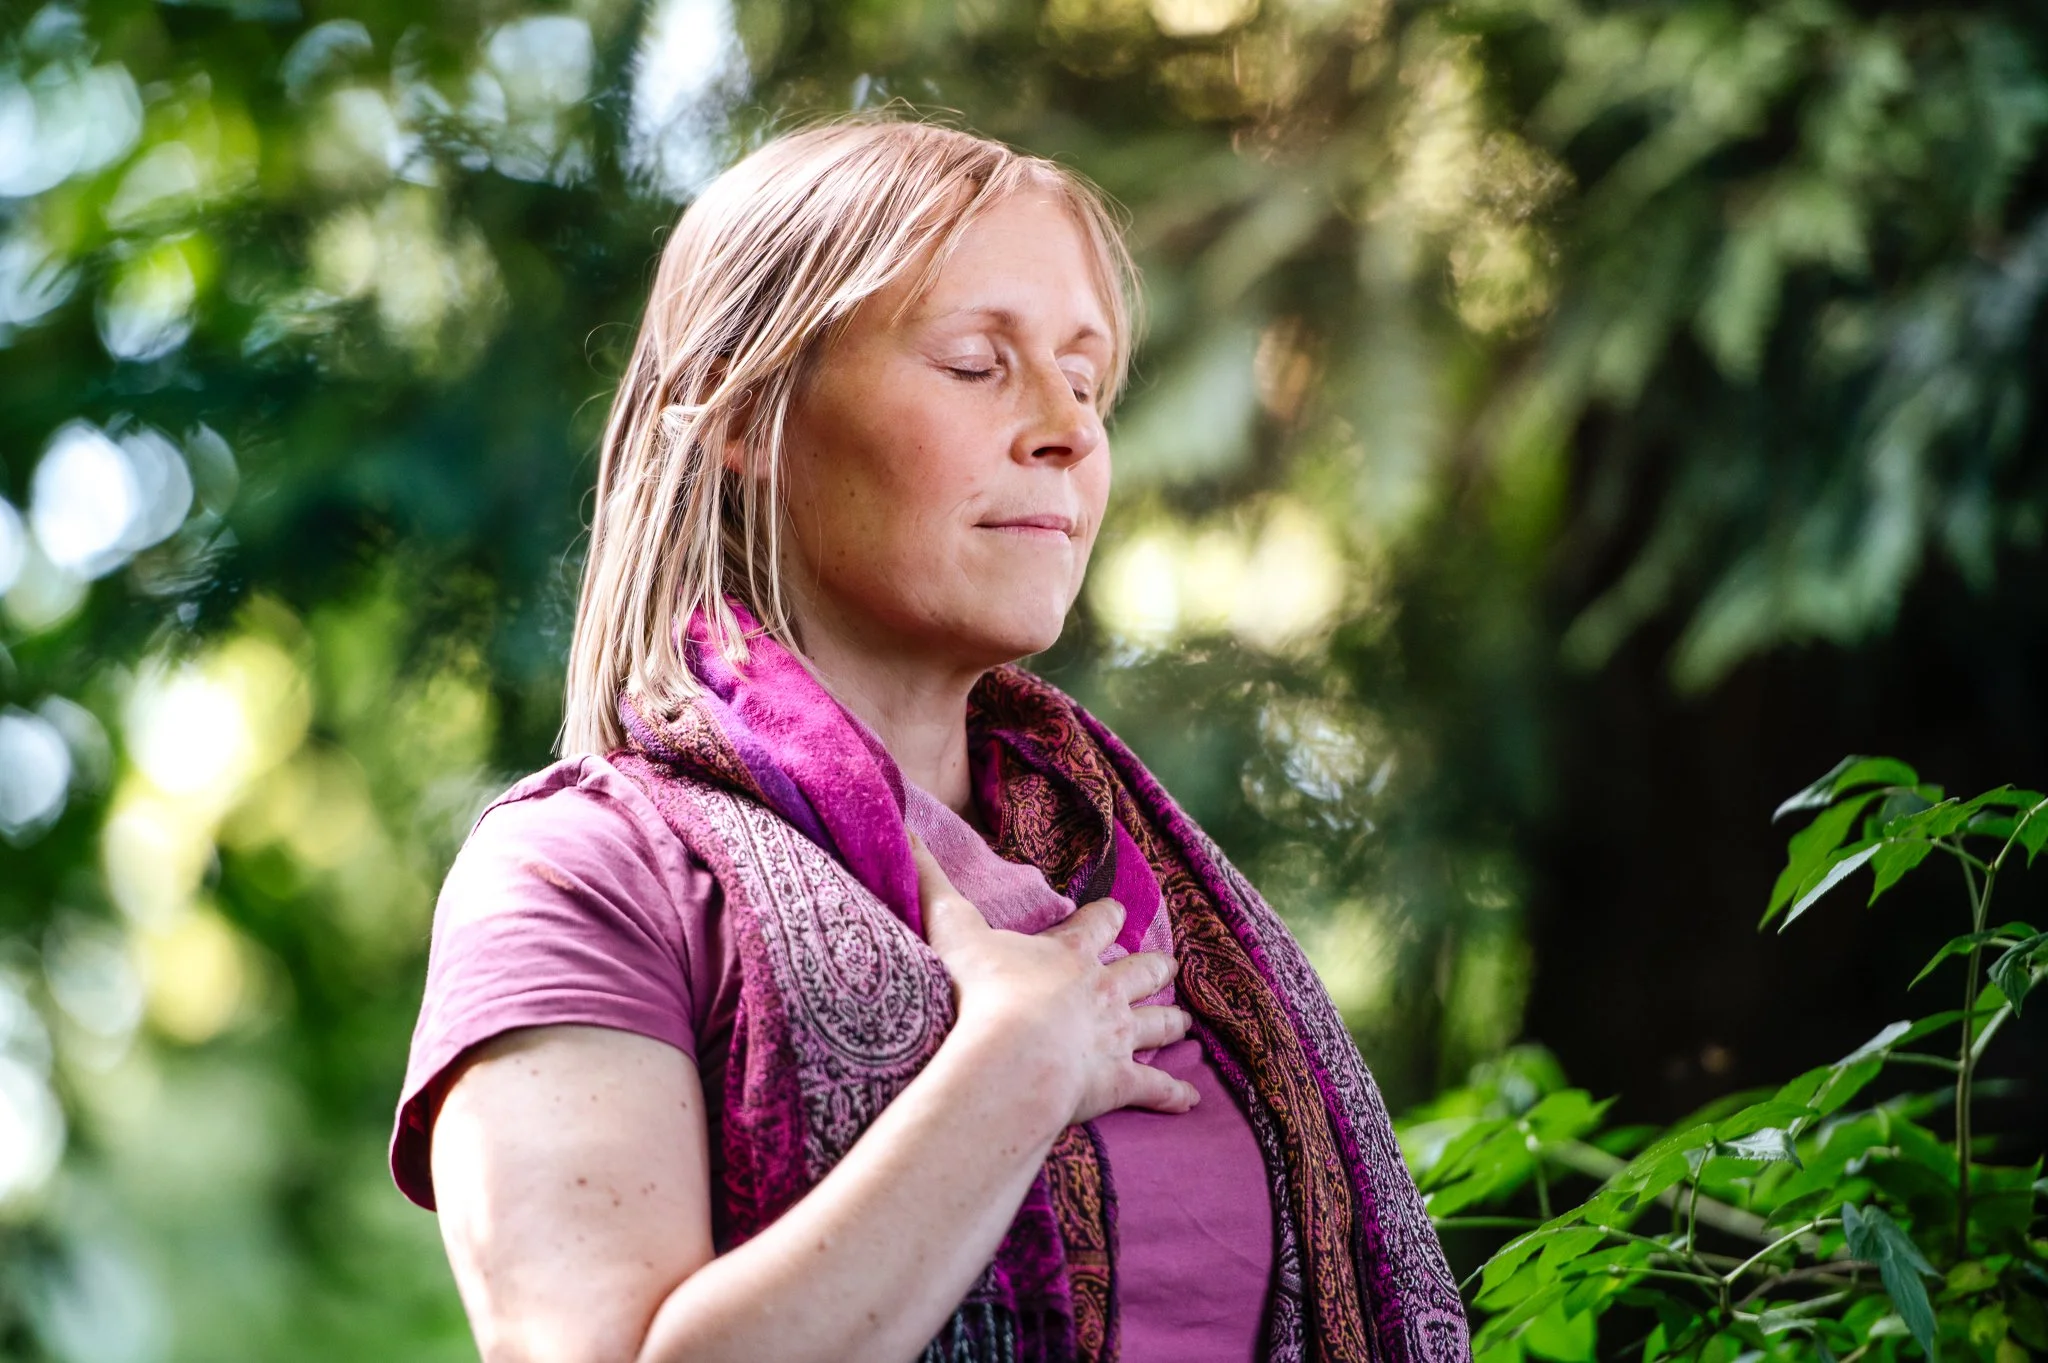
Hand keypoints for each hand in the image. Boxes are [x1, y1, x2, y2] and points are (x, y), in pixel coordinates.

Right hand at [912, 834, 1197, 1125]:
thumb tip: (903, 827)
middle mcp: (1103, 990)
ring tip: (1185, 1025)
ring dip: (1171, 1024)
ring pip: (1156, 1026)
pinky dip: (1173, 1094)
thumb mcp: (952, 928)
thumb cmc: (982, 990)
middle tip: (1166, 966)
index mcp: (1069, 953)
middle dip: (1154, 969)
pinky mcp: (1119, 1081)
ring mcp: (1116, 1036)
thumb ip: (931, 881)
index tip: (1117, 912)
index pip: (1098, 924)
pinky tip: (1190, 1100)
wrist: (1011, 1053)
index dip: (1107, 918)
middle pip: (1140, 973)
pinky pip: (1155, 1089)